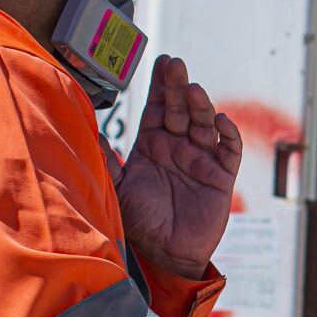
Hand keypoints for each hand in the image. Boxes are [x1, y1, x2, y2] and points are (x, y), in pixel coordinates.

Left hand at [116, 56, 242, 279]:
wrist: (166, 254)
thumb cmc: (141, 222)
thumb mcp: (117, 188)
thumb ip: (106, 160)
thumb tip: (87, 129)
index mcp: (153, 145)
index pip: (158, 107)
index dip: (161, 85)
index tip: (162, 61)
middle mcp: (178, 147)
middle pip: (181, 109)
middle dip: (179, 86)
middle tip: (176, 66)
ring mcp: (202, 159)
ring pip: (205, 124)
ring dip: (201, 106)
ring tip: (193, 91)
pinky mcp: (222, 176)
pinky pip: (229, 150)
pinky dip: (228, 134)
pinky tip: (220, 121)